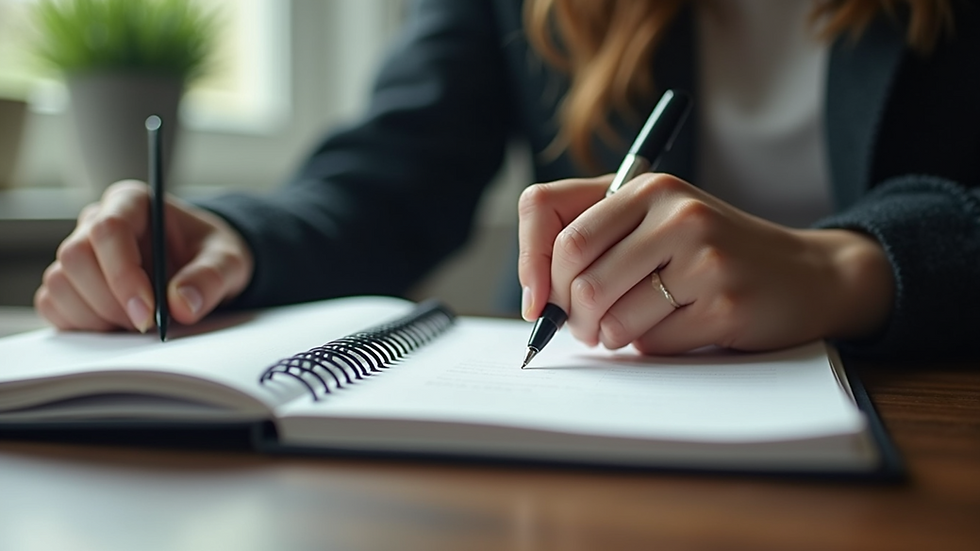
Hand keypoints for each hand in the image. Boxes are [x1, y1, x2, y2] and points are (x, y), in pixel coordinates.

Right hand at [35, 180, 253, 331]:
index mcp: (132, 202)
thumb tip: (181, 305)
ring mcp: (78, 252)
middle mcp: (96, 222)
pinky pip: (54, 305)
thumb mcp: (228, 262)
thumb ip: (211, 278)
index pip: (108, 229)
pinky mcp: (70, 283)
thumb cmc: (211, 255)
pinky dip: (83, 324)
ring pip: (60, 284)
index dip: (124, 274)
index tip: (149, 312)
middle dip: (112, 301)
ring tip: (139, 324)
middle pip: (75, 258)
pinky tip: (118, 326)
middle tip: (148, 325)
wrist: (202, 269)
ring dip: (97, 316)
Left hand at [518, 173, 894, 353]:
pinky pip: (653, 342)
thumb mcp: (656, 224)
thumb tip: (536, 296)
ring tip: (636, 327)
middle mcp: (675, 211)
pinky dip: (653, 346)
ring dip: (612, 337)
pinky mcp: (723, 301)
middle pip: (577, 277)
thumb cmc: (713, 254)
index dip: (530, 266)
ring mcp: (703, 255)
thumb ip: (598, 240)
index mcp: (647, 186)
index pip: (553, 218)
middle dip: (572, 316)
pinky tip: (681, 328)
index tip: (535, 302)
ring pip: (611, 317)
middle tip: (586, 327)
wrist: (807, 274)